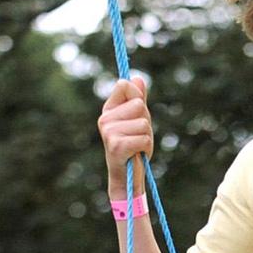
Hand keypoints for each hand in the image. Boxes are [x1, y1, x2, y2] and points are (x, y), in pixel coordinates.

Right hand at [97, 75, 153, 197]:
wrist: (127, 175)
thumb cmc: (134, 146)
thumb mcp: (138, 120)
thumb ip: (138, 99)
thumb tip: (138, 77)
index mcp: (108, 109)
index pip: (125, 86)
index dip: (138, 98)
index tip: (136, 113)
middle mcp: (105, 119)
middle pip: (139, 105)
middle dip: (146, 121)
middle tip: (138, 135)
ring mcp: (108, 132)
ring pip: (144, 123)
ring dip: (147, 136)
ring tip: (137, 145)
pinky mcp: (116, 146)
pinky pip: (144, 138)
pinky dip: (146, 146)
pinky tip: (137, 153)